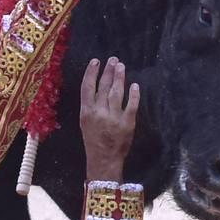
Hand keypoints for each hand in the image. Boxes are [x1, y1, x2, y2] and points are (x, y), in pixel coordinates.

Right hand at [79, 57, 139, 182]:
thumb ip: (90, 106)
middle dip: (108, 71)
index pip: (87, 87)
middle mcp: (99, 112)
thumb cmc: (93, 140)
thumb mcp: (85, 122)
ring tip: (121, 67)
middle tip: (113, 59)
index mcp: (86, 112)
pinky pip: (131, 105)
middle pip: (104, 87)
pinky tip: (134, 85)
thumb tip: (97, 86)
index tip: (96, 61)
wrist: (104, 159)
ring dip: (119, 78)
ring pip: (117, 92)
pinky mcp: (127, 123)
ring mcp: (114, 117)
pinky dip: (133, 94)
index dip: (91, 73)